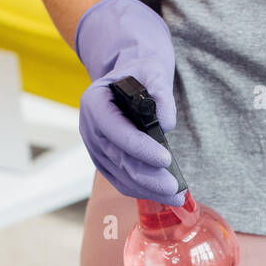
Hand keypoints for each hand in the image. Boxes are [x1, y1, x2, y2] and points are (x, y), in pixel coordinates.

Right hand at [75, 0, 184, 203]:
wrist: (128, 80)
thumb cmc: (140, 73)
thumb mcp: (152, 70)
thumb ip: (160, 93)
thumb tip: (167, 123)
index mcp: (95, 102)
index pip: (116, 130)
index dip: (139, 147)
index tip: (165, 159)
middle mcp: (90, 128)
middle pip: (118, 159)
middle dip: (148, 176)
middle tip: (175, 188)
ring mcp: (96, 148)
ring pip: (120, 175)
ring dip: (148, 188)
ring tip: (175, 196)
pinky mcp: (105, 161)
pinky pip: (121, 180)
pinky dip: (141, 189)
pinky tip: (161, 194)